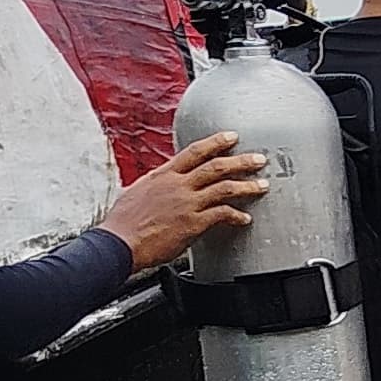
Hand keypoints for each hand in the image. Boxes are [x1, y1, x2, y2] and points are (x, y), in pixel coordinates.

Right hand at [100, 134, 273, 272]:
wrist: (118, 243)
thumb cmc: (123, 223)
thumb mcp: (137, 192)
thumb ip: (155, 185)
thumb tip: (159, 182)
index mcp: (163, 175)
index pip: (194, 151)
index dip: (216, 142)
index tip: (232, 137)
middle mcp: (177, 185)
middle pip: (216, 166)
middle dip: (241, 161)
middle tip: (258, 159)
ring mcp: (186, 204)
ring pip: (224, 188)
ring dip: (247, 185)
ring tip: (261, 185)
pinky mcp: (192, 224)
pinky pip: (221, 215)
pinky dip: (236, 215)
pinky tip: (245, 218)